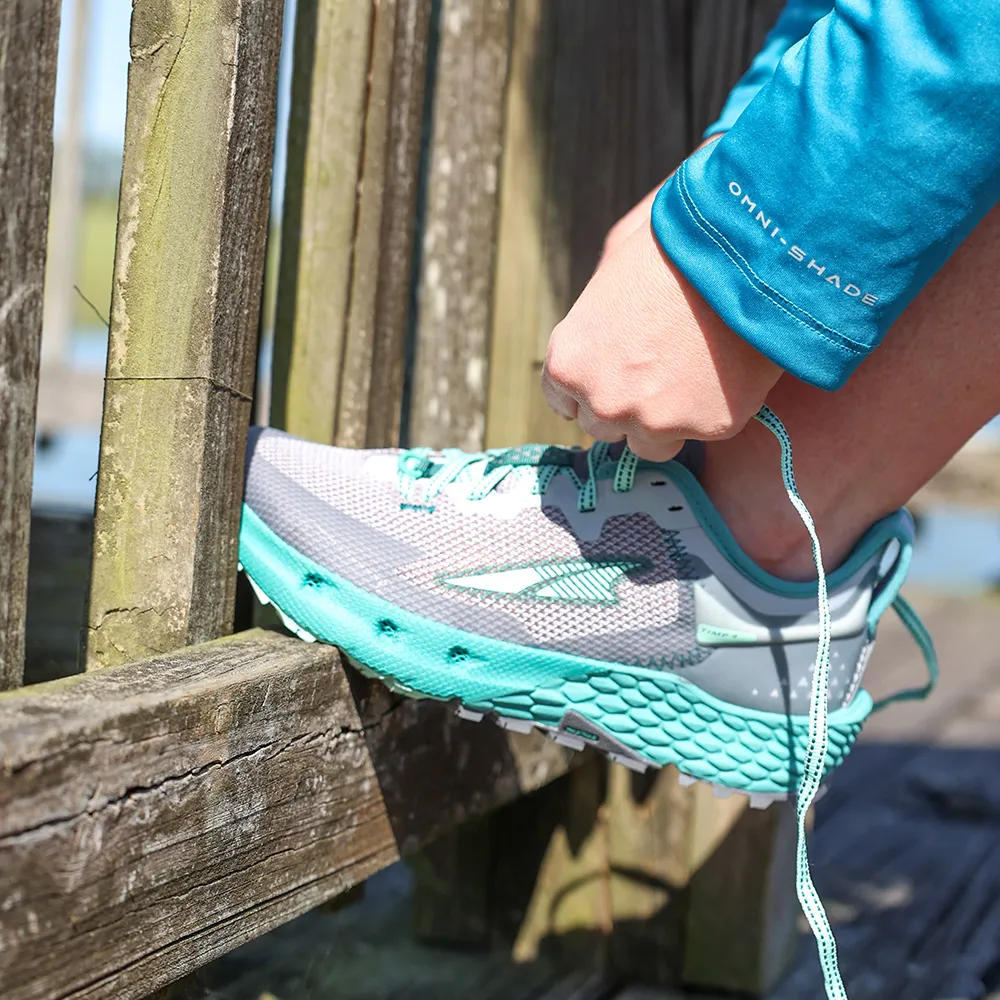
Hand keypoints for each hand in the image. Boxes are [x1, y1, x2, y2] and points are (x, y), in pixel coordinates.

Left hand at [541, 203, 781, 460]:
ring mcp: (655, 421)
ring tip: (689, 378)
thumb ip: (596, 304)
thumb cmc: (675, 241)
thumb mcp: (614, 258)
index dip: (587, 383)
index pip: (561, 399)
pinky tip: (723, 371)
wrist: (747, 252)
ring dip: (662, 420)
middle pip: (602, 425)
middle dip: (623, 403)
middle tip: (655, 370)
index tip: (608, 373)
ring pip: (649, 444)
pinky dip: (710, 410)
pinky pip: (701, 431)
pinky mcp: (707, 428)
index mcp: (569, 363)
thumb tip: (603, 321)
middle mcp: (604, 402)